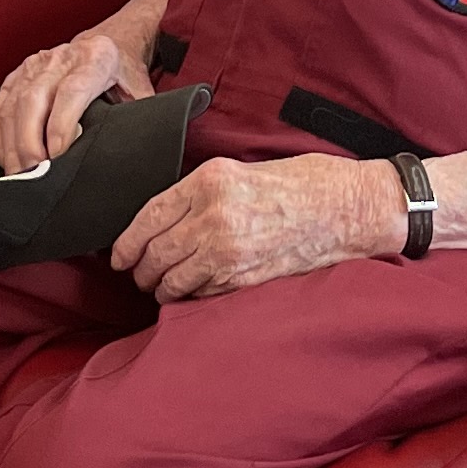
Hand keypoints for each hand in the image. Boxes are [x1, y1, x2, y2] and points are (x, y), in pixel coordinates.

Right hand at [0, 29, 146, 171]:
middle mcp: (60, 58)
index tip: (58, 155)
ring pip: (12, 106)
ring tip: (20, 176)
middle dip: (30, 143)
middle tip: (34, 175)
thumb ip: (141, 118)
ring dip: (12, 146)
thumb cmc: (123, 73)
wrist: (108, 42)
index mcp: (95, 58)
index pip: (72, 91)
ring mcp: (33, 66)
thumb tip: (141, 153)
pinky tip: (7, 161)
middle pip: (34, 99)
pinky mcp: (15, 77)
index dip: (61, 124)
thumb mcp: (141, 90)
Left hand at [111, 156, 398, 302]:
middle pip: (154, 254)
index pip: (147, 217)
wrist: (348, 208)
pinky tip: (195, 291)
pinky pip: (201, 294)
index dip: (125, 243)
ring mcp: (228, 251)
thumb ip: (199, 193)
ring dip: (162, 288)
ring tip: (163, 287)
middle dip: (140, 270)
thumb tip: (163, 220)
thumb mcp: (241, 171)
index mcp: (208, 182)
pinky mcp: (244, 278)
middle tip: (139, 275)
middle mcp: (212, 217)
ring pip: (172, 280)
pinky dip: (191, 296)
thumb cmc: (302, 183)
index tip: (118, 256)